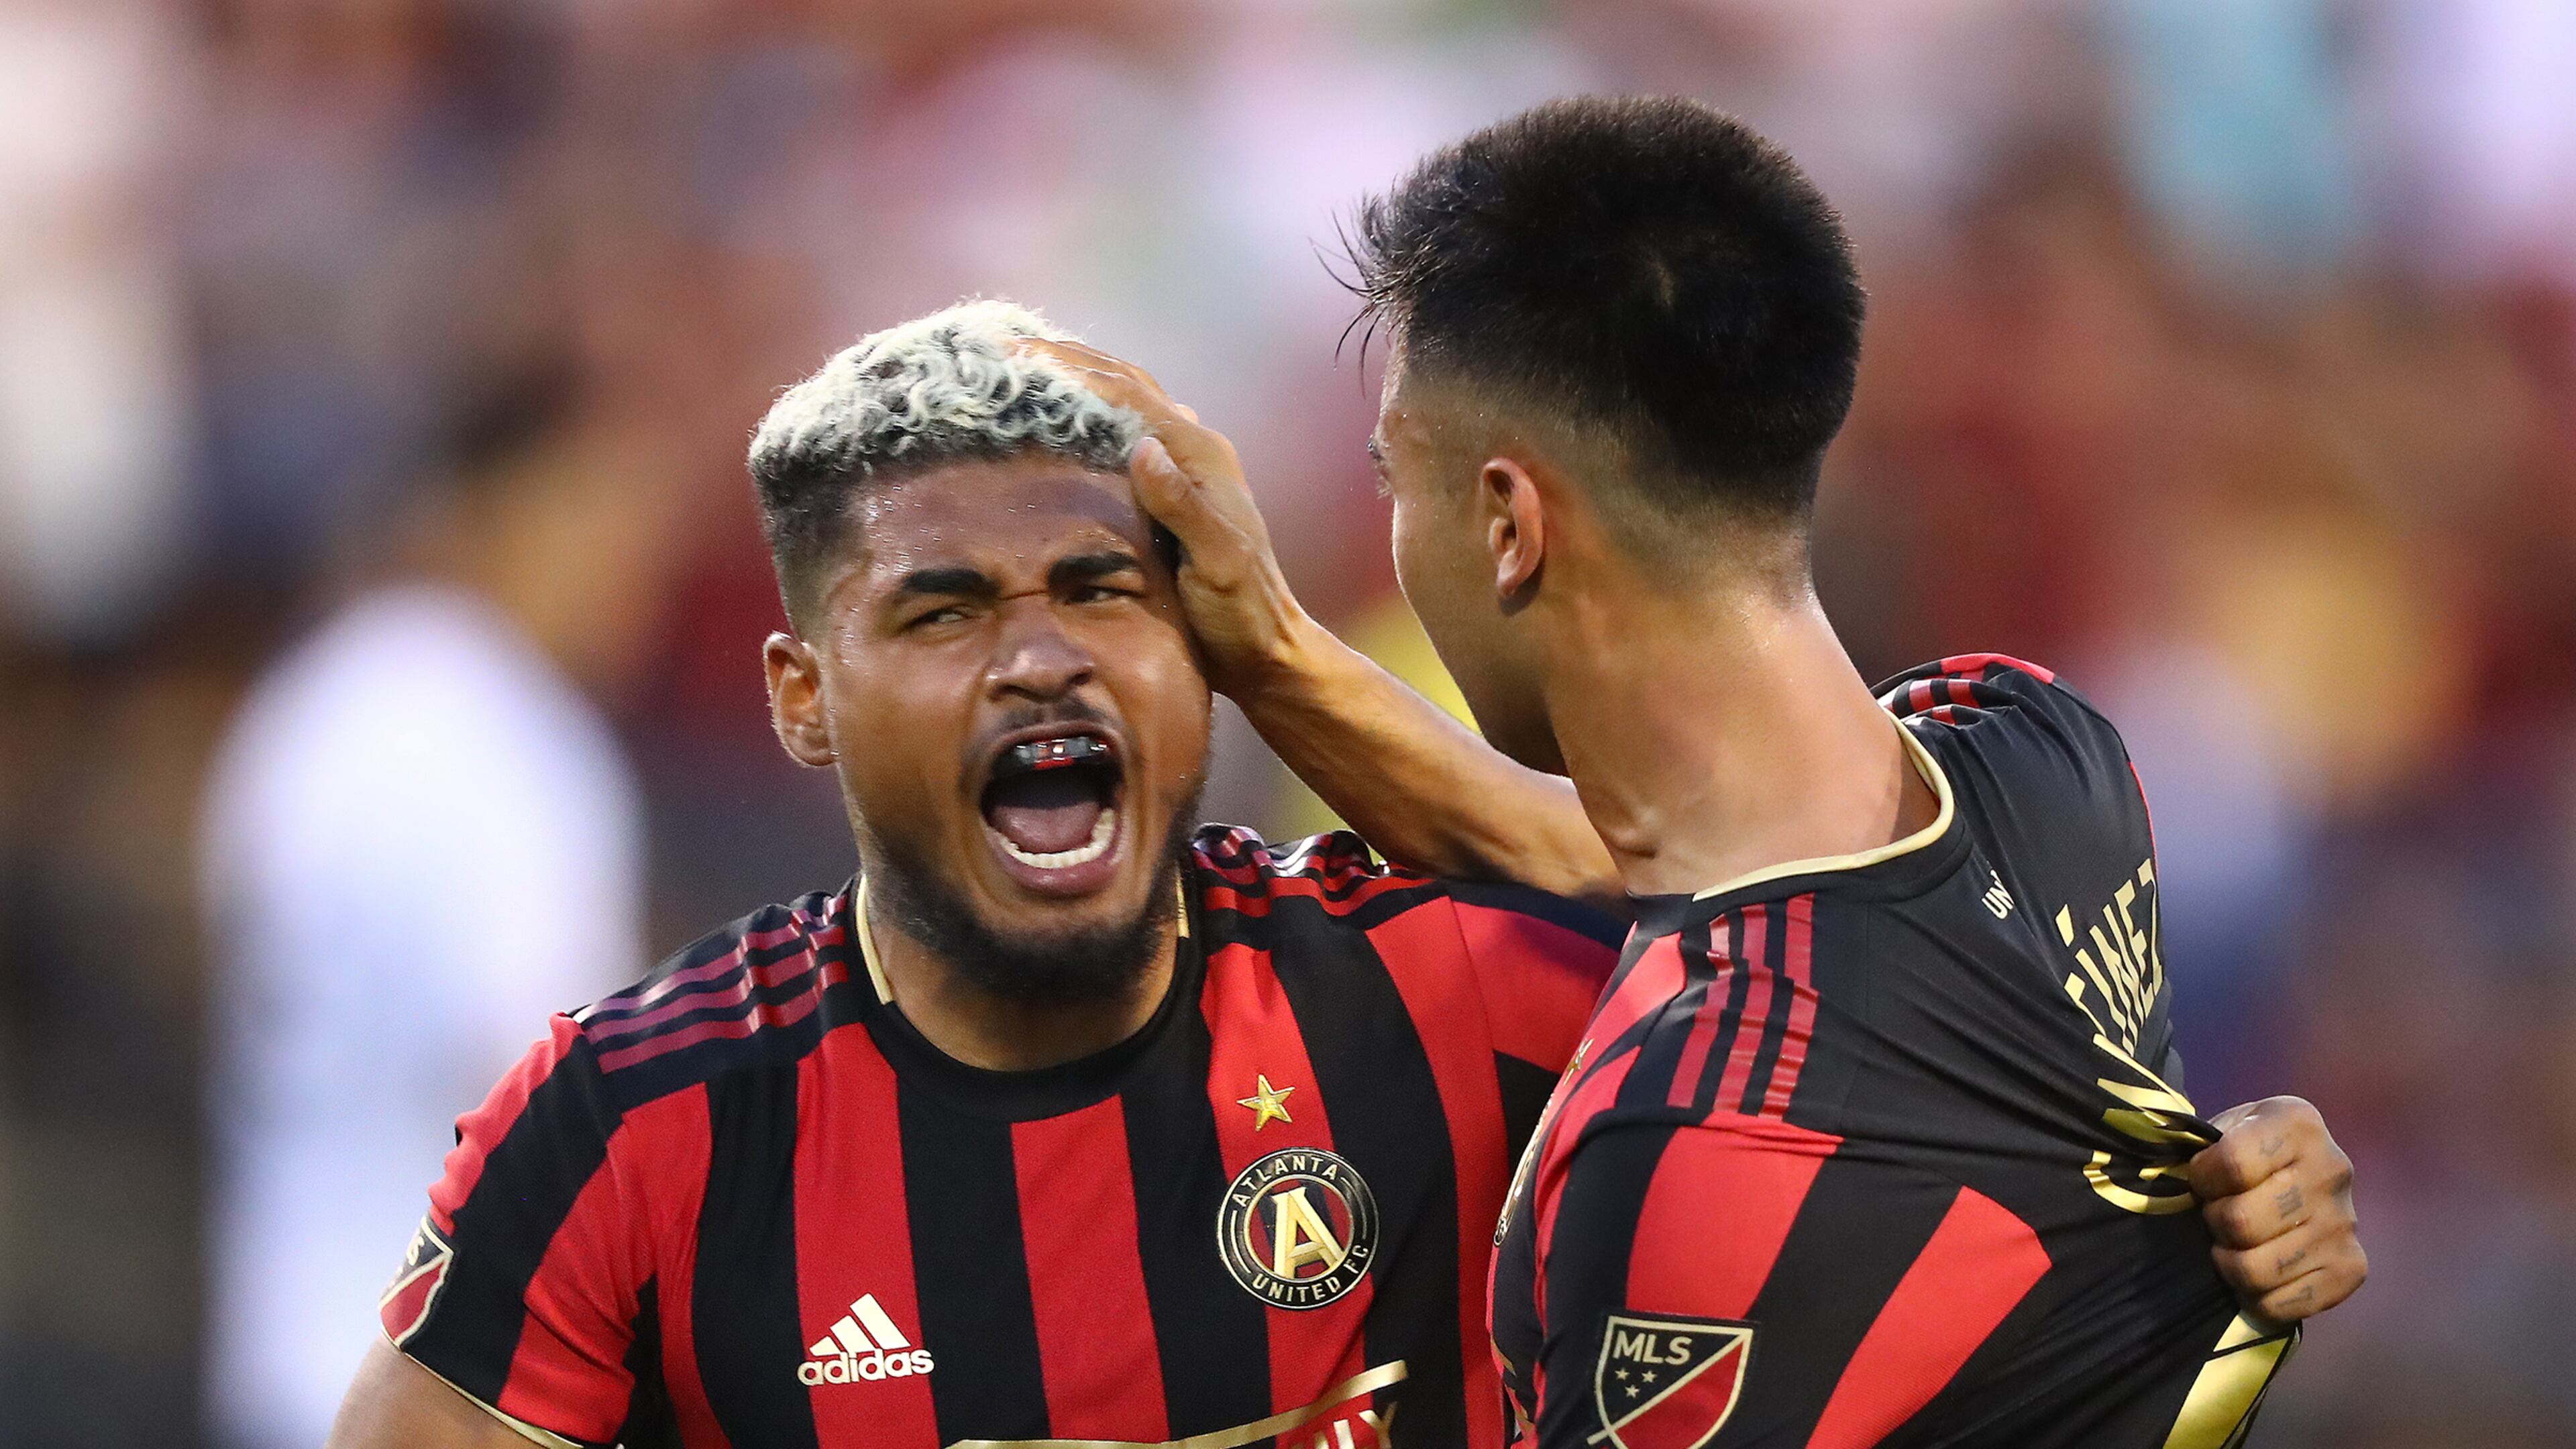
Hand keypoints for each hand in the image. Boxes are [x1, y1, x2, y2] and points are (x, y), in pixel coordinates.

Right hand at [1014, 338, 1321, 698]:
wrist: (1265, 652)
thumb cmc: (1243, 614)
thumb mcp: (1218, 565)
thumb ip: (1184, 508)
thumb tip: (1144, 447)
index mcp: (1202, 456)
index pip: (1128, 393)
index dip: (1073, 368)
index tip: (1018, 352)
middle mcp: (1194, 451)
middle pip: (1126, 384)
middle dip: (1069, 360)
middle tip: (1006, 347)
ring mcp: (1183, 471)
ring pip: (1125, 405)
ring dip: (1079, 381)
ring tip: (1024, 368)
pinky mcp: (1171, 494)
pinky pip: (1124, 438)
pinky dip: (1089, 419)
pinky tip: (1057, 425)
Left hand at [2186, 1096, 2366, 1320]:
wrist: (2289, 1180)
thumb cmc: (2240, 1155)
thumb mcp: (2218, 1132)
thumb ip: (2193, 1145)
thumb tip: (2160, 1172)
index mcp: (2298, 1122)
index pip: (2234, 1164)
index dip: (2203, 1179)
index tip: (2201, 1180)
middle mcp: (2333, 1168)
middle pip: (2243, 1222)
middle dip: (2215, 1224)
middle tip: (2216, 1219)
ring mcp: (2346, 1222)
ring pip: (2258, 1268)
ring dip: (2231, 1264)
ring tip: (2232, 1246)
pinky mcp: (2353, 1268)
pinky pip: (2284, 1303)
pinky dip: (2257, 1297)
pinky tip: (2256, 1276)